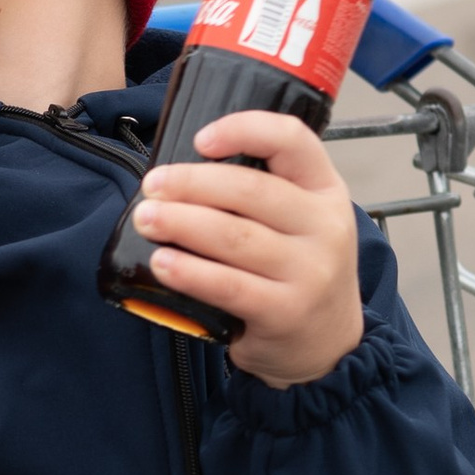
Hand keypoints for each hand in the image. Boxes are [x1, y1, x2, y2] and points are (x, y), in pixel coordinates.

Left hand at [127, 106, 364, 387]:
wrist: (328, 345)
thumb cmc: (298, 270)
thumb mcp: (302, 220)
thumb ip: (262, 191)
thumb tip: (179, 173)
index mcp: (325, 189)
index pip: (292, 139)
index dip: (243, 129)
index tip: (200, 140)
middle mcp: (325, 227)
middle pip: (251, 190)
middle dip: (192, 184)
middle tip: (152, 186)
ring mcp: (309, 272)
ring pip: (234, 237)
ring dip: (182, 224)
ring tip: (147, 219)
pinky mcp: (285, 312)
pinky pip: (228, 286)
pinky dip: (190, 272)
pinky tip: (162, 263)